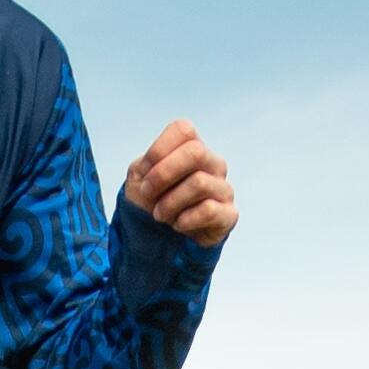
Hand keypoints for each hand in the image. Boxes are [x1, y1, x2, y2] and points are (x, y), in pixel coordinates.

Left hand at [122, 120, 236, 245]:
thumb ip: (147, 163)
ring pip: (199, 182)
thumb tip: (159, 167)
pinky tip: (178, 225)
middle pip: (195, 152)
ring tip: (159, 215)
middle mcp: (213, 164)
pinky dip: (185, 220)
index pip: (183, 129)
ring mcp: (223, 189)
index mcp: (192, 148)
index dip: (158, 150)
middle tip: (147, 193)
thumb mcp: (139, 177)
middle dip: (163, 174)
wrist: (159, 238)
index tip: (144, 172)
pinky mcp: (228, 214)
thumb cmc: (151, 201)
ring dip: (170, 202)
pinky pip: (209, 210)